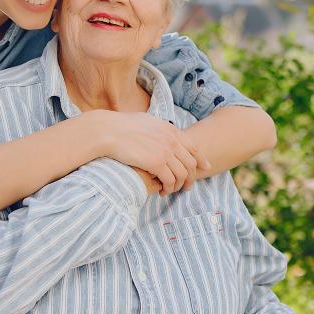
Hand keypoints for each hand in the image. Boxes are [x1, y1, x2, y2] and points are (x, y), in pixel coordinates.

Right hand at [94, 111, 208, 193]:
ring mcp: (165, 152)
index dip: (201, 159)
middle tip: (187, 187)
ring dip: (178, 186)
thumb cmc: (121, 126)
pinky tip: (162, 191)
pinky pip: (170, 180)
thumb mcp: (146, 121)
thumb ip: (158, 128)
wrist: (108, 131)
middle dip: (191, 178)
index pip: (193, 147)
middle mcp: (171, 140)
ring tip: (170, 191)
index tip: (205, 167)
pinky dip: (168, 188)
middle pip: (191, 163)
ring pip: (182, 174)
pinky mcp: (156, 163)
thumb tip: (160, 131)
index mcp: (170, 130)